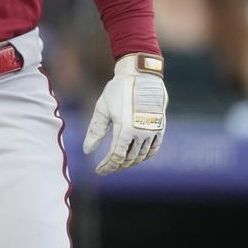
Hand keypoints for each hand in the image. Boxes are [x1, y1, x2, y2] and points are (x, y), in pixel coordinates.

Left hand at [83, 53, 167, 174]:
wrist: (142, 77)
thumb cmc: (118, 91)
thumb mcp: (102, 109)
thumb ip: (95, 131)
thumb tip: (87, 151)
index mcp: (125, 130)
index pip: (116, 157)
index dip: (107, 166)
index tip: (98, 171)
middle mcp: (141, 133)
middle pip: (129, 159)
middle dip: (117, 165)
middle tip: (106, 167)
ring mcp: (153, 131)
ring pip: (141, 155)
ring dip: (130, 162)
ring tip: (119, 163)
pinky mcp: (160, 127)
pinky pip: (154, 148)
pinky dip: (145, 156)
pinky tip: (137, 157)